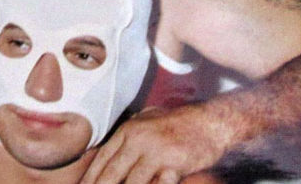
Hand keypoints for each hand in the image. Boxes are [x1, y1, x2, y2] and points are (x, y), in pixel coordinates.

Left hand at [80, 107, 220, 183]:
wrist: (210, 122)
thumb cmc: (178, 124)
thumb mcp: (147, 121)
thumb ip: (128, 136)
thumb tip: (108, 154)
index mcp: (128, 131)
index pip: (102, 160)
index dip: (90, 180)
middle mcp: (138, 140)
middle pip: (111, 174)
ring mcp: (156, 153)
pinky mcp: (173, 165)